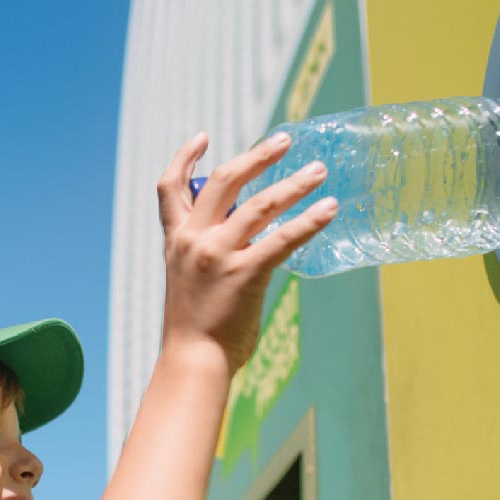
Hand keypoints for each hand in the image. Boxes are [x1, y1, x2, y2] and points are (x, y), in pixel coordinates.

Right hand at [156, 132, 335, 369]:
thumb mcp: (189, 280)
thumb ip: (209, 253)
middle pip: (224, 181)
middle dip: (257, 157)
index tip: (203, 138)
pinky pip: (283, 239)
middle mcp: (194, 240)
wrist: (192, 361)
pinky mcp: (244, 274)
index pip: (170, 188)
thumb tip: (246, 238)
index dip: (185, 158)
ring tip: (319, 171)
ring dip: (293, 183)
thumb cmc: (195, 329)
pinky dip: (309, 220)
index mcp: (176, 241)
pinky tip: (330, 209)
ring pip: (260, 204)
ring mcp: (218, 255)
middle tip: (285, 141)